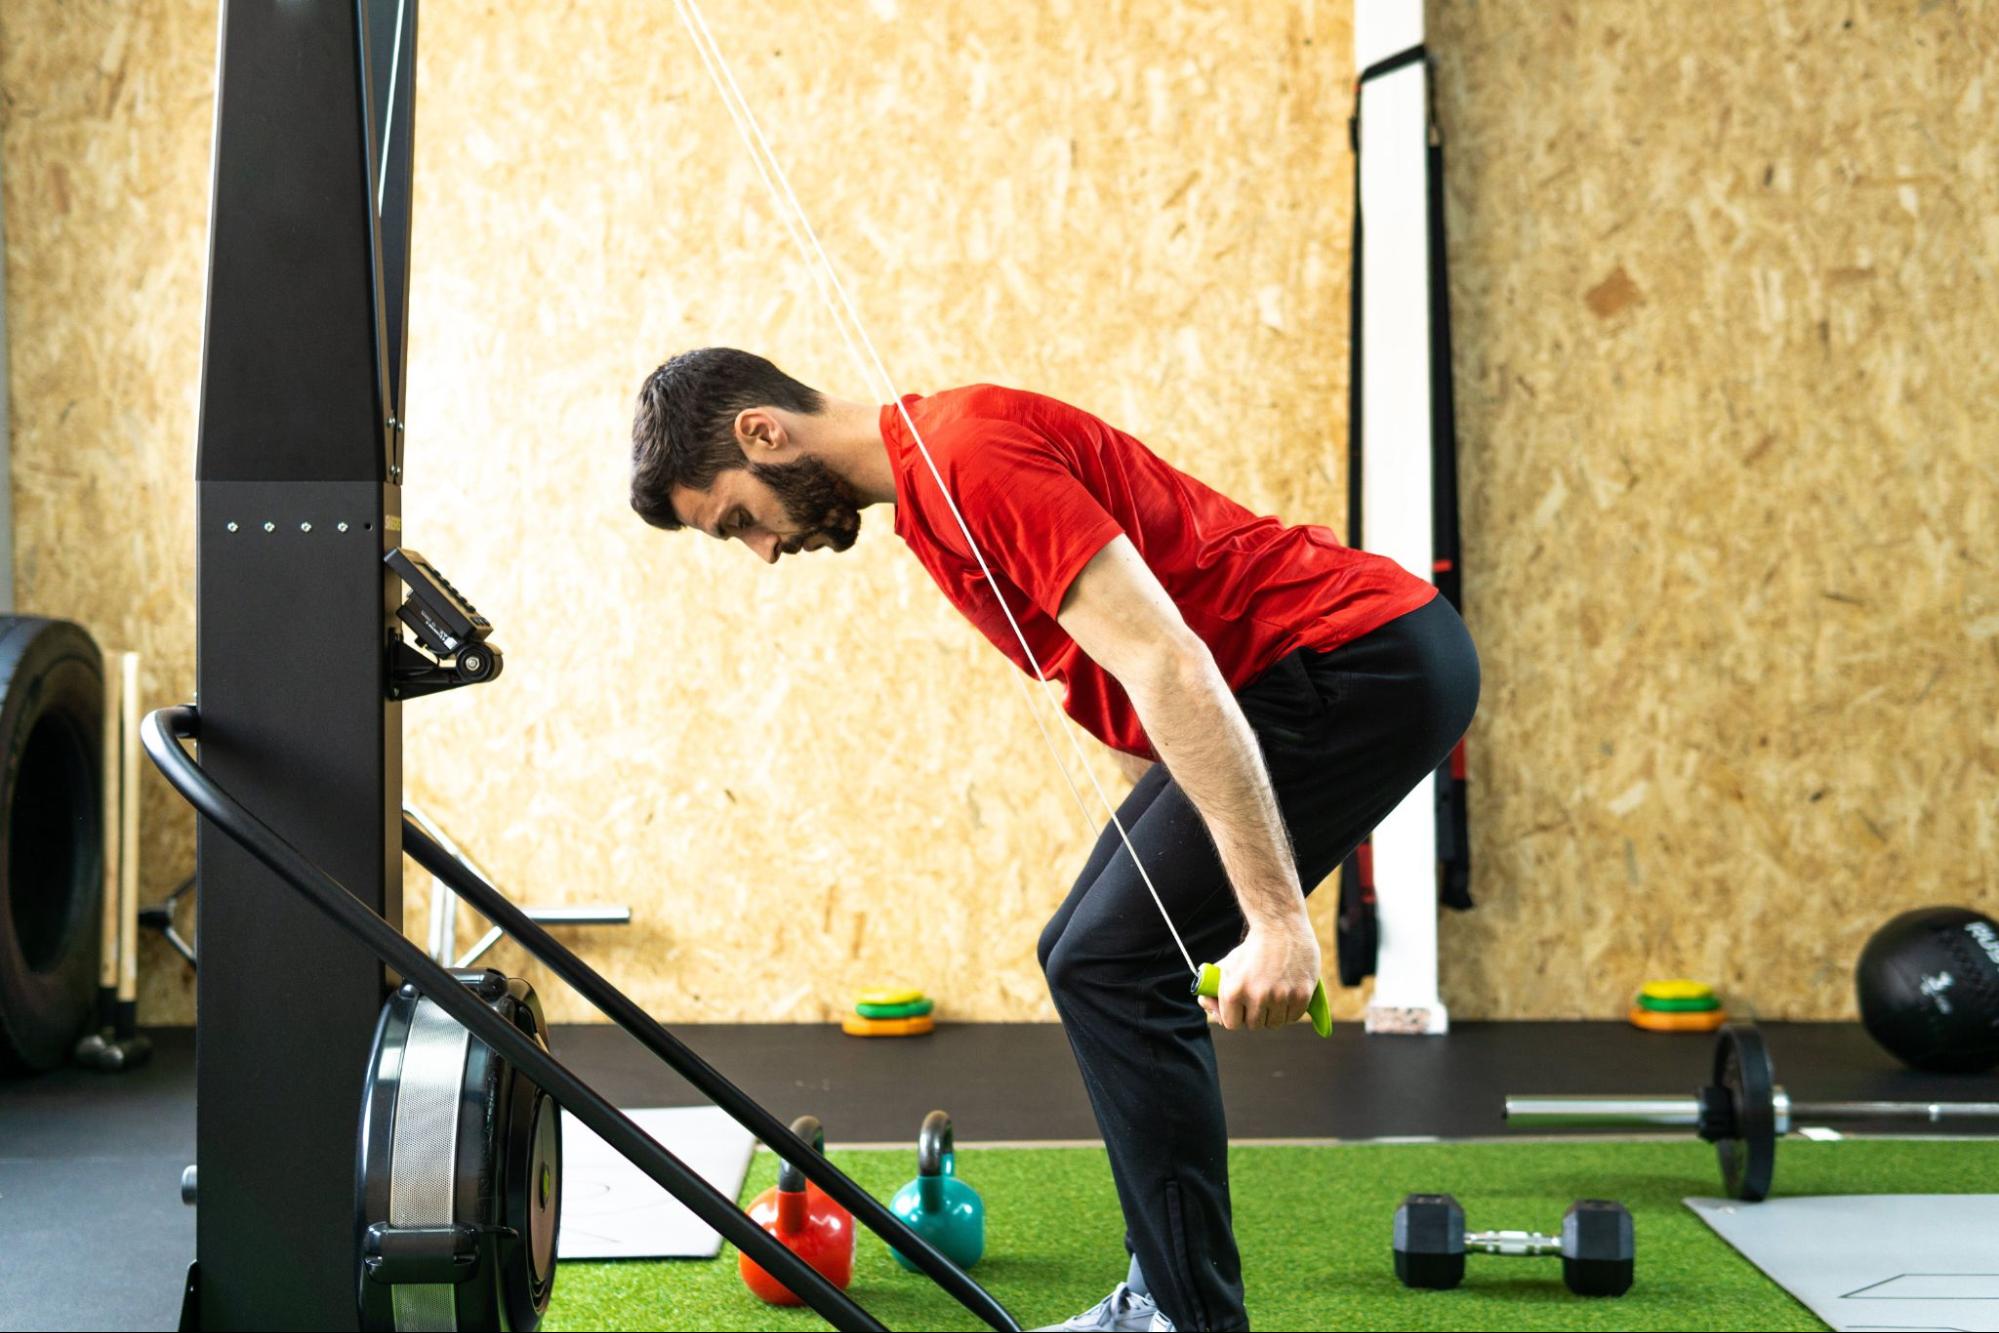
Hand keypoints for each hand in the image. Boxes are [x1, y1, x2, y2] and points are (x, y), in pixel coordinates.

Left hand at [1197, 922, 1321, 1030]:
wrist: (1281, 925)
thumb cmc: (1252, 948)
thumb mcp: (1228, 964)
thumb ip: (1213, 988)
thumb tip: (1207, 1006)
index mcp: (1233, 991)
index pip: (1232, 1024)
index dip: (1236, 1017)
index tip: (1240, 1010)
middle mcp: (1257, 996)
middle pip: (1254, 1025)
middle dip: (1254, 1015)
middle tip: (1257, 1002)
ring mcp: (1281, 997)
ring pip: (1275, 1023)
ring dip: (1273, 1015)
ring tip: (1273, 998)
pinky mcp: (1302, 995)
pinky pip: (1293, 1017)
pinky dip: (1290, 1011)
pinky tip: (1286, 997)